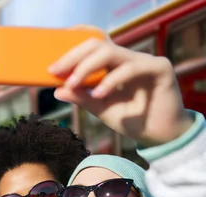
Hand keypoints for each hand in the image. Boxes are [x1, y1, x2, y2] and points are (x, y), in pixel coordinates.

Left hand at [49, 31, 193, 145]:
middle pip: (97, 45)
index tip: (51, 67)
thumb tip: (57, 90)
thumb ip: (82, 98)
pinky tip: (99, 94)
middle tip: (56, 71)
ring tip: (73, 84)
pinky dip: (111, 80)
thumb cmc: (132, 120)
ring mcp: (144, 61)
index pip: (92, 47)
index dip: (71, 50)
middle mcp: (128, 59)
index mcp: (114, 65)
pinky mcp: (159, 68)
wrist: (160, 136)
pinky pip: (131, 68)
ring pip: (111, 52)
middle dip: (73, 57)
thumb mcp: (101, 109)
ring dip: (87, 67)